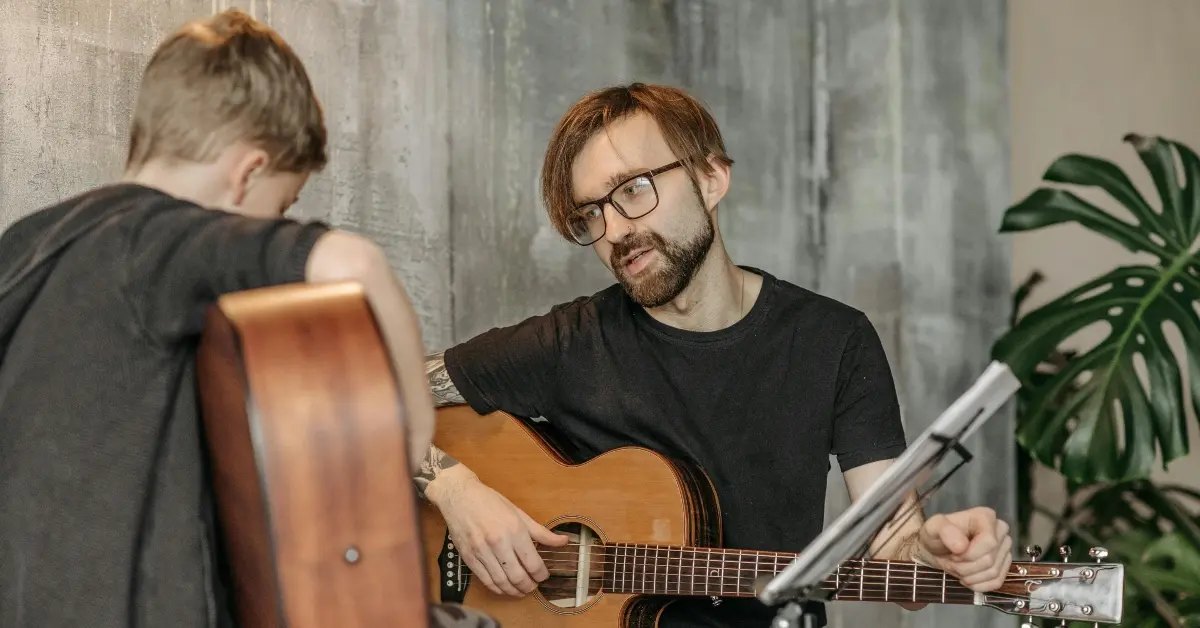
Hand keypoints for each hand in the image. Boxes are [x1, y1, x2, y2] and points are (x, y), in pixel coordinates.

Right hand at [425, 466, 568, 596]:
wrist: (459, 496)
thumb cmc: (490, 502)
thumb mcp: (519, 513)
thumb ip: (541, 532)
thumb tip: (564, 541)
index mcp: (514, 530)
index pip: (533, 563)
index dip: (541, 574)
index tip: (544, 576)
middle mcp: (498, 543)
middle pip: (518, 576)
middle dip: (529, 586)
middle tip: (534, 586)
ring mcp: (481, 552)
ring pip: (501, 582)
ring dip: (514, 591)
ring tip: (521, 591)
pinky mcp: (468, 558)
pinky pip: (486, 580)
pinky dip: (498, 588)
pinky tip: (505, 588)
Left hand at [915, 506, 1012, 591]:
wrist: (937, 550)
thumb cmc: (936, 536)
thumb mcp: (932, 528)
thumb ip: (944, 531)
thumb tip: (962, 546)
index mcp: (986, 517)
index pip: (989, 541)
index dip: (970, 554)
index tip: (953, 554)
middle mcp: (1000, 531)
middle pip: (990, 560)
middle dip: (966, 568)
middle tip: (952, 563)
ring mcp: (1005, 549)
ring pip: (993, 572)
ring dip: (970, 577)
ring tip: (957, 569)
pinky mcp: (1004, 566)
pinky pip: (997, 582)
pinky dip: (978, 585)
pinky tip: (966, 578)